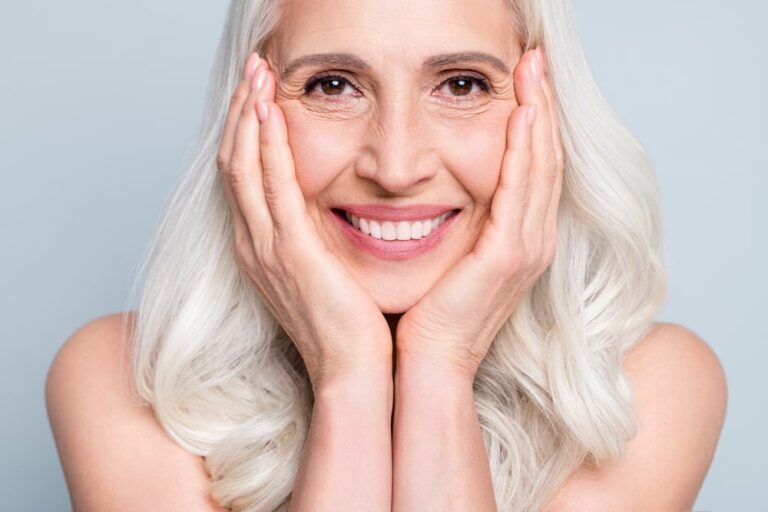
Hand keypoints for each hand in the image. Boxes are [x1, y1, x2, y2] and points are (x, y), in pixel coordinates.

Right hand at [216, 53, 391, 391]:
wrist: (352, 372)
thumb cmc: (347, 326)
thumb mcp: (324, 274)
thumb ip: (316, 238)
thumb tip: (328, 208)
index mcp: (261, 249)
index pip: (244, 176)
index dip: (246, 131)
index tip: (256, 95)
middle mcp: (254, 244)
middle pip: (235, 163)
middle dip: (240, 112)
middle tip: (251, 69)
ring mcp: (267, 248)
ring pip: (245, 166)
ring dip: (248, 116)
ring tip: (256, 74)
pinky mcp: (292, 252)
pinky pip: (273, 186)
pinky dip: (269, 145)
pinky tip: (272, 111)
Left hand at [396, 47, 564, 379]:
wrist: (427, 359)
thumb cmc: (430, 309)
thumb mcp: (450, 255)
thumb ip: (459, 220)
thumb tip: (436, 183)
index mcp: (519, 238)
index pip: (533, 166)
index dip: (533, 120)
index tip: (524, 80)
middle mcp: (533, 239)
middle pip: (545, 157)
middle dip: (541, 105)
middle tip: (534, 59)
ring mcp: (527, 247)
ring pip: (541, 166)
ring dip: (538, 114)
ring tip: (532, 70)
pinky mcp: (509, 256)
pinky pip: (522, 190)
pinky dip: (525, 149)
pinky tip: (520, 114)